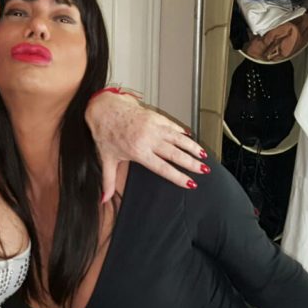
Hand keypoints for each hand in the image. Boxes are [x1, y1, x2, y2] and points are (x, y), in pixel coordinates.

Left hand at [85, 91, 209, 200]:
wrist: (104, 109)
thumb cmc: (105, 133)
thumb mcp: (106, 159)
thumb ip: (108, 181)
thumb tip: (104, 199)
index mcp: (138, 151)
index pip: (163, 168)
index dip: (178, 176)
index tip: (190, 183)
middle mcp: (149, 139)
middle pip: (175, 154)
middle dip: (192, 163)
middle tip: (204, 170)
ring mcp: (153, 126)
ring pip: (178, 138)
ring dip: (192, 146)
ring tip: (203, 155)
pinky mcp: (155, 116)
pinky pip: (172, 126)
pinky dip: (182, 132)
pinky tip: (190, 137)